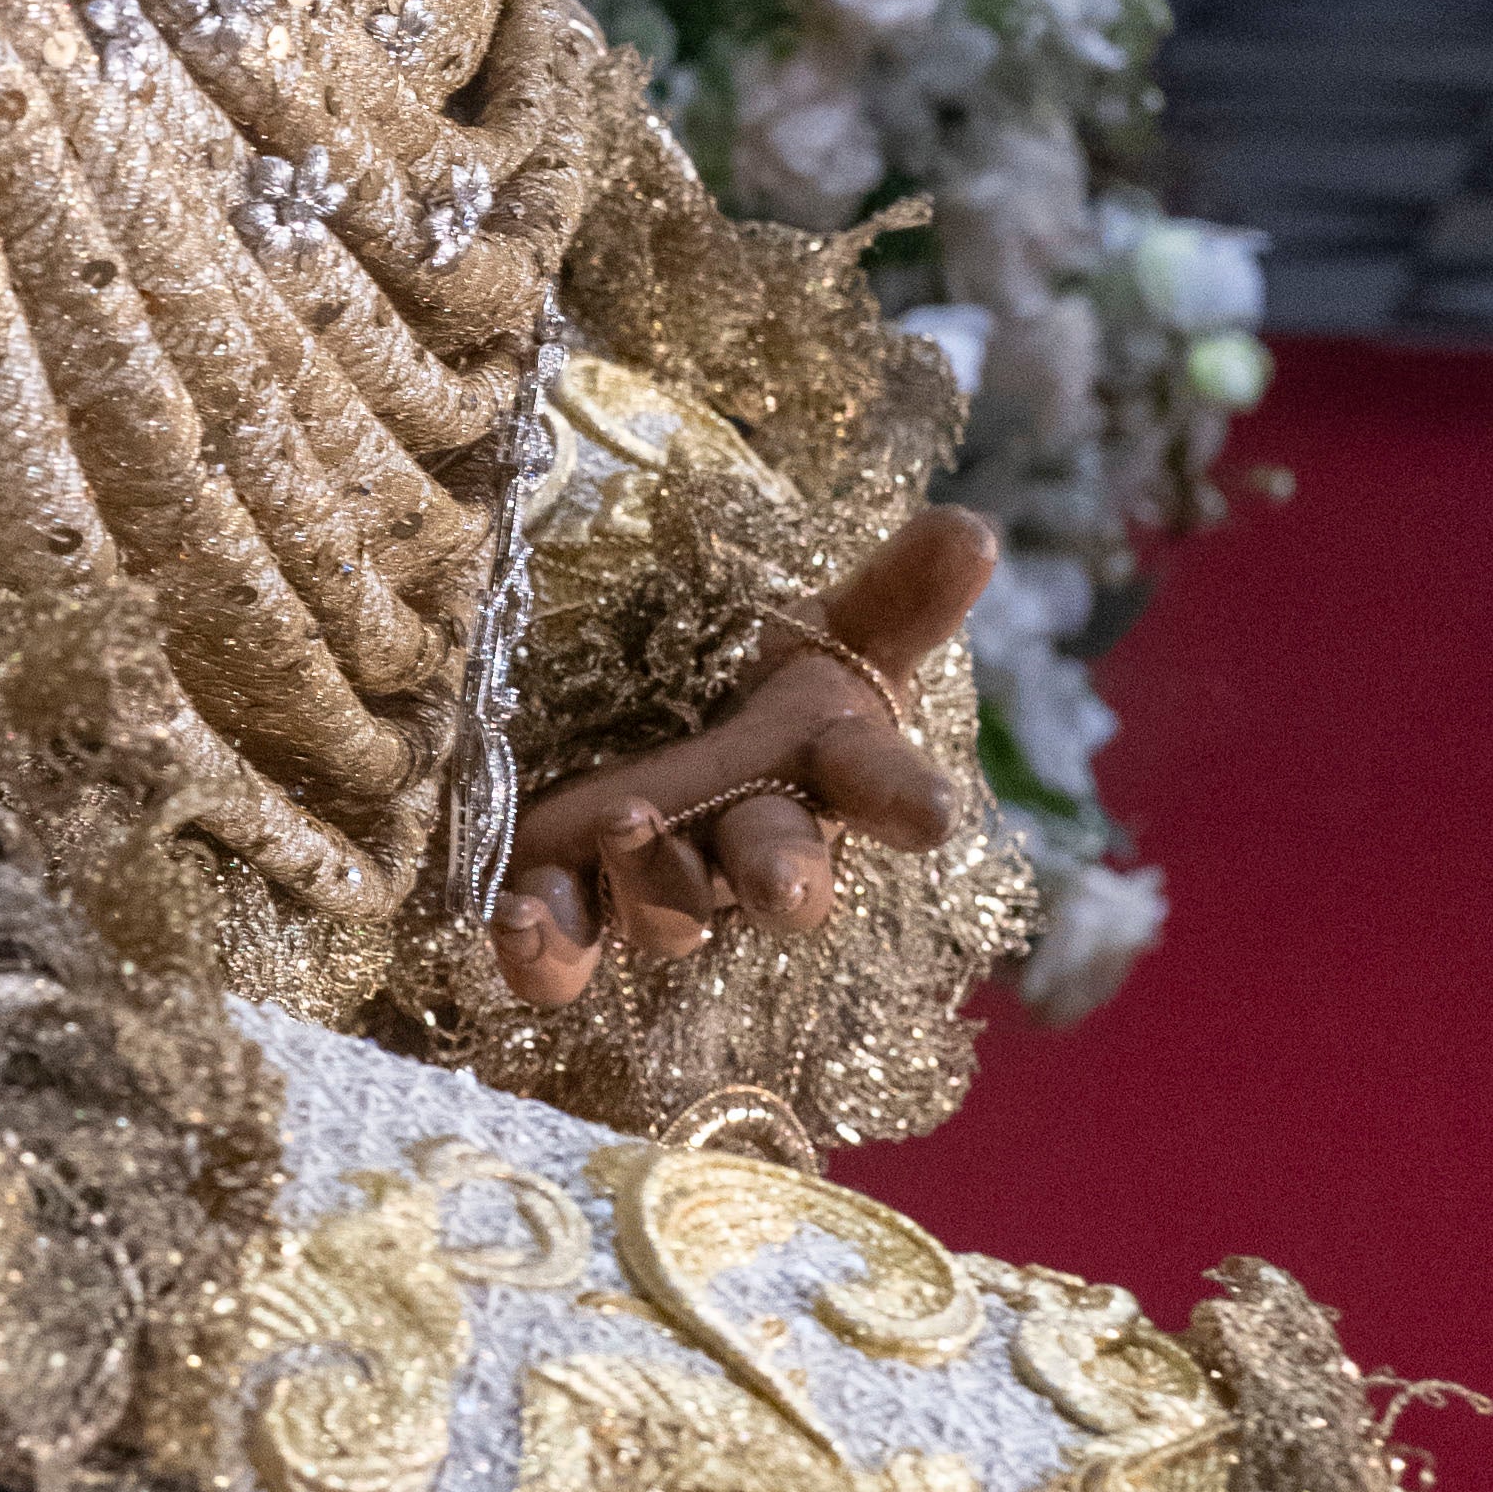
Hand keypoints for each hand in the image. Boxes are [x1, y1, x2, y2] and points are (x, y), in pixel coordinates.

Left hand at [487, 505, 991, 1005]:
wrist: (629, 731)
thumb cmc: (745, 683)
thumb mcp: (811, 628)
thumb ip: (887, 592)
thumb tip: (976, 529)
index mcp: (819, 767)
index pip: (880, 784)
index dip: (905, 800)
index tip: (932, 814)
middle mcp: (749, 844)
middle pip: (783, 874)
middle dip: (785, 876)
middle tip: (783, 887)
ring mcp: (663, 888)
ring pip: (672, 912)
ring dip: (655, 878)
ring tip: (627, 818)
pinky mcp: (574, 911)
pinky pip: (565, 962)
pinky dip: (542, 947)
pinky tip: (516, 915)